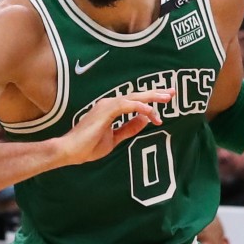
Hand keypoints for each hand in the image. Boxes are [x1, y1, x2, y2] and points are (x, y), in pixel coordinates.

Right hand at [56, 90, 171, 165]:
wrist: (71, 151)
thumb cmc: (88, 146)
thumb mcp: (115, 138)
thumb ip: (129, 128)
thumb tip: (144, 120)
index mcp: (111, 109)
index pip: (134, 102)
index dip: (150, 100)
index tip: (165, 102)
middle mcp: (109, 104)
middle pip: (137, 95)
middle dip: (155, 93)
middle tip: (172, 92)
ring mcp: (106, 105)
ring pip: (134, 97)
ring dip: (151, 97)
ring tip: (166, 98)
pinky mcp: (105, 111)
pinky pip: (127, 105)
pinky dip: (140, 107)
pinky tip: (150, 111)